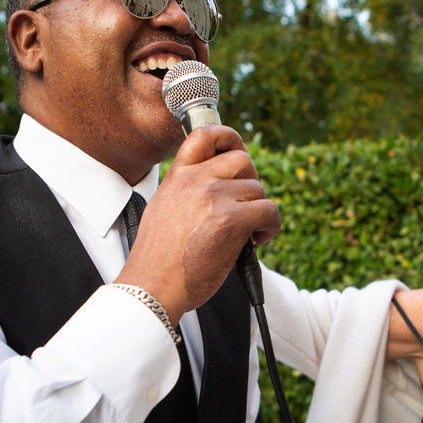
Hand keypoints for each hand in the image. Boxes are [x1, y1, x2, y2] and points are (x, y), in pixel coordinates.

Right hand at [116, 125, 279, 321]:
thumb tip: (218, 192)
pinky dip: (270, 226)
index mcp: (177, 177)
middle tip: (245, 206)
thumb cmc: (158, 260)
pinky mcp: (232, 220)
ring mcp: (214, 198)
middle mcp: (196, 181)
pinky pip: (268, 211)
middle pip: (242, 160)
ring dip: (259, 211)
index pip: (205, 136)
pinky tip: (256, 241)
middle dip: (251, 182)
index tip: (238, 152)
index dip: (228, 138)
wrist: (152, 286)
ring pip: (257, 189)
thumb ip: (187, 194)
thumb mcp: (162, 211)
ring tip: (248, 233)